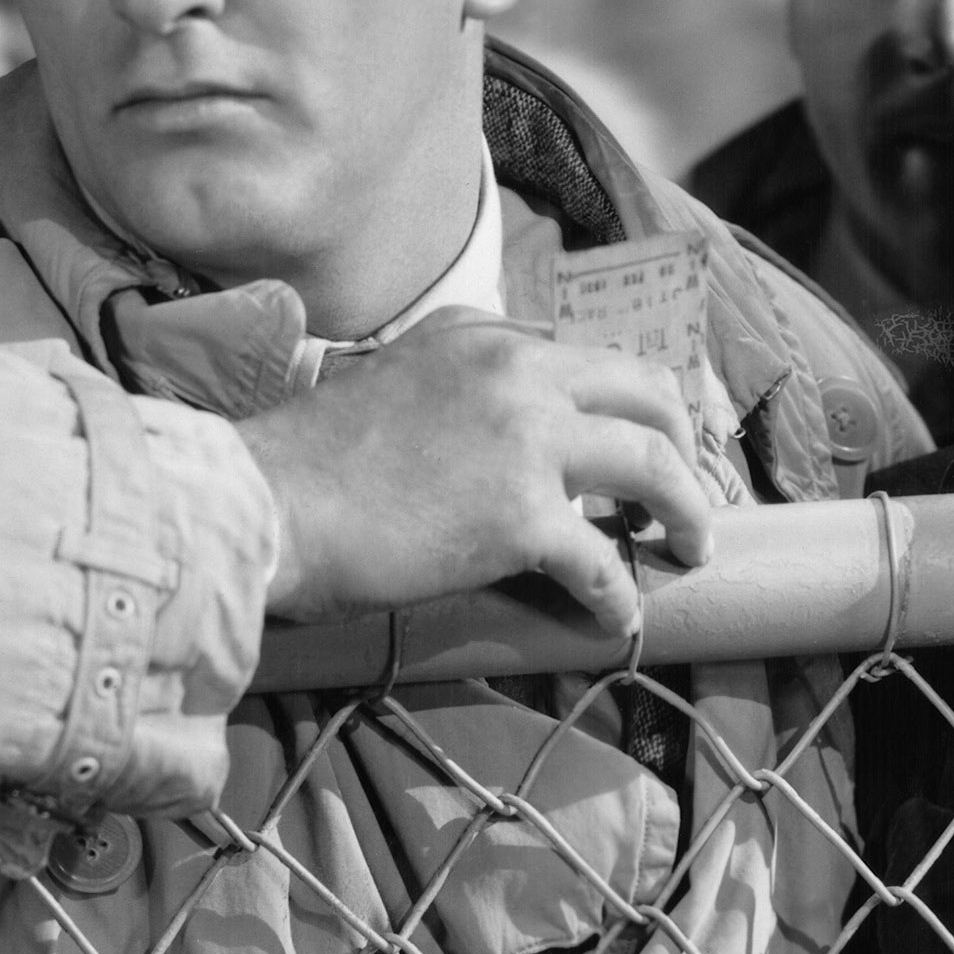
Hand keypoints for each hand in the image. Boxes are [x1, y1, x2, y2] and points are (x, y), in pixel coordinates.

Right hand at [236, 317, 714, 632]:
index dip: (633, 403)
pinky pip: (603, 560)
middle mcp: (518, 371)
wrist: (262, 503)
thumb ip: (454, 385)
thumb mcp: (390, 380)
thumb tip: (495, 437)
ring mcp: (528, 440)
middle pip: (648, 393)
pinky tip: (617, 617)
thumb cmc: (306, 460)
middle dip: (683, 442)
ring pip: (654, 466)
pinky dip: (619, 594)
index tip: (649, 437)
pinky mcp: (523, 516)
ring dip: (687, 511)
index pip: (589, 357)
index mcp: (484, 336)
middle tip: (688, 489)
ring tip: (692, 547)